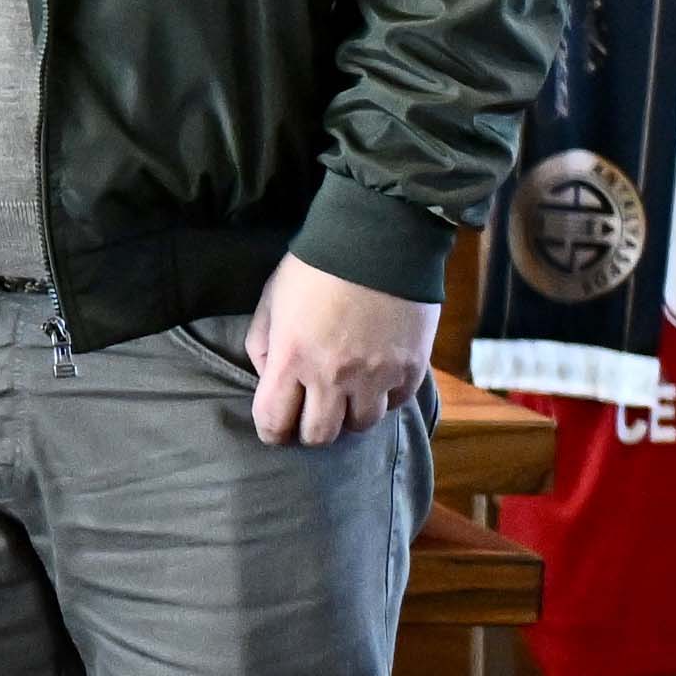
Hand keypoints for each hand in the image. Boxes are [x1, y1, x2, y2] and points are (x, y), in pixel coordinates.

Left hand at [243, 254, 436, 449]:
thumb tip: (269, 379)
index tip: (276, 428)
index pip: (274, 422)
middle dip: (309, 430)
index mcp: (292, 358)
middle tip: (311, 414)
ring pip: (361, 426)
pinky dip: (383, 398)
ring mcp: (376, 376)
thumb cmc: (314, 268)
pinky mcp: (412, 369)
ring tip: (347, 395)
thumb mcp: (271, 301)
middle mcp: (333, 376)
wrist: (379, 239)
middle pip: (319, 435)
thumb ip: (264, 346)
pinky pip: (396, 405)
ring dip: (349, 415)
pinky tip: (376, 380)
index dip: (272, 432)